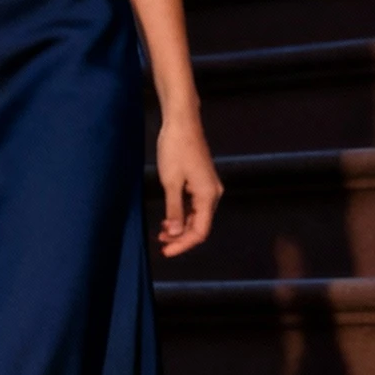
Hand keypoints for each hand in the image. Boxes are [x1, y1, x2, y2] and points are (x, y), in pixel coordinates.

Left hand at [155, 111, 222, 256]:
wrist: (182, 122)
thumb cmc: (175, 149)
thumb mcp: (170, 182)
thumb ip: (174, 211)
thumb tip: (176, 234)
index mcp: (208, 196)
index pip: (200, 231)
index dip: (183, 244)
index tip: (165, 252)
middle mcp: (213, 193)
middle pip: (201, 225)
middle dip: (181, 238)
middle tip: (161, 245)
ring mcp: (209, 187)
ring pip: (198, 216)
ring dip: (181, 227)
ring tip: (162, 234)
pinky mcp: (202, 181)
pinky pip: (195, 205)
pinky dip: (183, 215)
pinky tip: (169, 219)